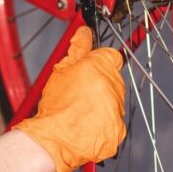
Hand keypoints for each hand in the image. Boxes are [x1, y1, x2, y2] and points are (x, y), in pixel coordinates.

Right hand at [12, 26, 125, 171]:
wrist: (54, 140)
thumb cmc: (55, 106)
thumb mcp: (61, 71)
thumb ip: (78, 49)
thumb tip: (84, 32)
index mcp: (101, 68)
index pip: (112, 56)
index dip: (99, 62)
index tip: (90, 68)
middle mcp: (114, 87)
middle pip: (113, 80)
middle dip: (100, 84)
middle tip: (79, 94)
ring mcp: (118, 109)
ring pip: (113, 102)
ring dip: (101, 105)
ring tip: (80, 112)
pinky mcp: (118, 130)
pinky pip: (113, 124)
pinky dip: (103, 125)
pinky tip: (85, 126)